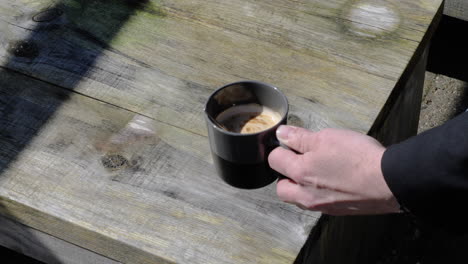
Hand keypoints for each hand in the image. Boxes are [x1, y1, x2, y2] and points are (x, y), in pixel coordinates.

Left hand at [268, 125, 399, 214]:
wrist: (389, 182)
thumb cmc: (359, 158)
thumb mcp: (326, 138)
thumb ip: (300, 137)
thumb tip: (282, 135)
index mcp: (300, 173)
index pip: (274, 161)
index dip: (282, 148)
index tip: (292, 142)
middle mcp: (306, 194)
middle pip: (282, 188)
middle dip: (285, 174)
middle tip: (300, 160)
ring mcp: (321, 206)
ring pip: (298, 199)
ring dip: (300, 186)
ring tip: (317, 170)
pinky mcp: (336, 211)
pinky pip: (317, 204)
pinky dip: (318, 193)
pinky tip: (332, 181)